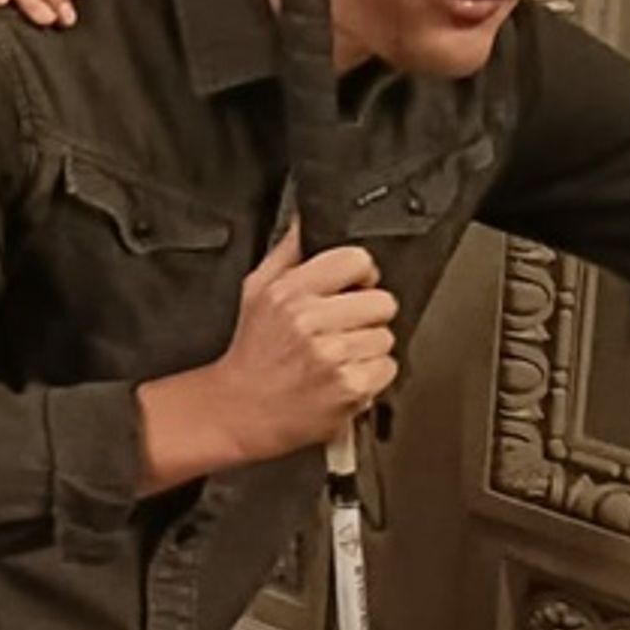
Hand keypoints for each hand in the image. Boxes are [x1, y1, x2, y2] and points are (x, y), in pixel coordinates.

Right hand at [140, 226, 397, 484]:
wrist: (242, 408)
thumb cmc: (253, 353)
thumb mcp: (255, 292)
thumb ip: (286, 253)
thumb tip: (305, 220)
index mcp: (289, 291)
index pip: (356, 260)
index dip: (362, 275)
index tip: (353, 289)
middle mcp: (310, 321)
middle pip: (383, 301)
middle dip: (369, 315)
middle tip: (345, 329)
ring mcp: (332, 355)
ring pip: (387, 337)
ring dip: (369, 348)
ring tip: (339, 357)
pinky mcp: (350, 387)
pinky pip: (387, 368)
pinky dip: (371, 376)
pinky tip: (344, 376)